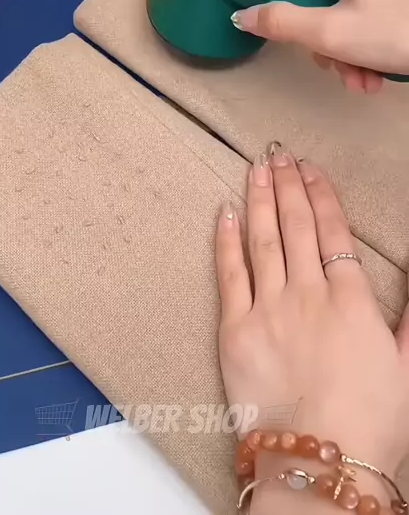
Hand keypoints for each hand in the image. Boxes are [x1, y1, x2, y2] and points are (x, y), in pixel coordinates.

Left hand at [216, 143, 408, 510]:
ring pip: (263, 239)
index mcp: (351, 299)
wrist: (321, 462)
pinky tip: (225, 211)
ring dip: (259, 199)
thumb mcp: (407, 365)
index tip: (311, 168)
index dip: (321, 194)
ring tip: (256, 168)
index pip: (333, 231)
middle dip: (288, 184)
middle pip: (296, 225)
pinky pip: (229, 273)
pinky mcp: (236, 330)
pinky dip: (226, 239)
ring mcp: (269, 309)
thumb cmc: (371, 422)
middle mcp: (308, 293)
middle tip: (278, 154)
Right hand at [231, 0, 408, 92]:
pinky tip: (380, 73)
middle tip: (329, 65)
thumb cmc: (398, 30)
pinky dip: (373, 37)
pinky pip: (380, 5)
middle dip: (321, 30)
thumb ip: (282, 23)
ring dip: (348, 44)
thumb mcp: (332, 34)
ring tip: (361, 81)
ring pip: (354, 1)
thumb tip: (243, 14)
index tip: (275, 6)